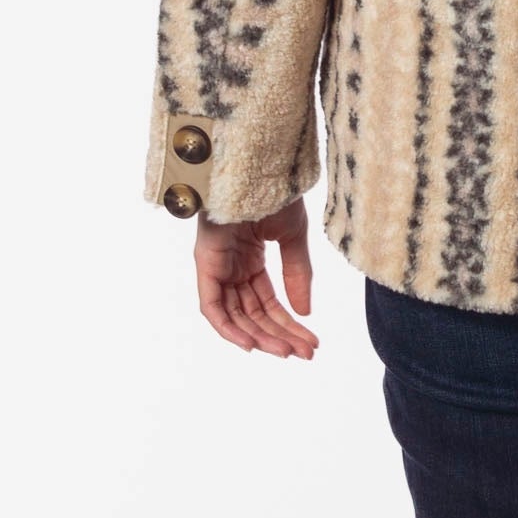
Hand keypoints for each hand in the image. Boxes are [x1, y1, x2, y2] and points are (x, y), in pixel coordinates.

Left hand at [193, 197, 319, 358]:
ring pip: (234, 315)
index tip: (312, 342)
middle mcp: (231, 266)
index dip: (288, 324)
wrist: (259, 164)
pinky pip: (213, 306)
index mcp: (250, 258)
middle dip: (279, 335)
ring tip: (287, 352)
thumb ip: (297, 274)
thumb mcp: (293, 237)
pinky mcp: (205, 263)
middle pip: (253, 313)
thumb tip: (305, 313)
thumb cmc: (274, 190)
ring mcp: (217, 265)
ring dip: (260, 336)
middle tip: (305, 353)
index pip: (267, 301)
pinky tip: (252, 344)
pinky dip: (229, 328)